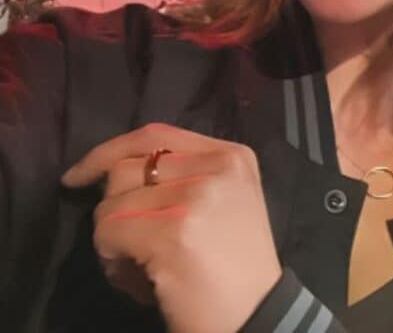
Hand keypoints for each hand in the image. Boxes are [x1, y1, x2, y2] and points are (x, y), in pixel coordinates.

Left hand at [62, 123, 282, 332]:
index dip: (109, 152)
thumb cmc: (233, 268)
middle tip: (132, 248)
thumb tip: (111, 174)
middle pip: (127, 169)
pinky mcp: (174, 231)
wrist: (256, 317)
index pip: (156, 135)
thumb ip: (182, 178)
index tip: (78, 176)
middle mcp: (218, 165)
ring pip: (111, 203)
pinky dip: (112, 261)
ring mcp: (197, 196)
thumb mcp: (221, 203)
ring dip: (112, 240)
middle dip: (113, 210)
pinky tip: (140, 281)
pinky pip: (108, 233)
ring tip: (141, 266)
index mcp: (232, 155)